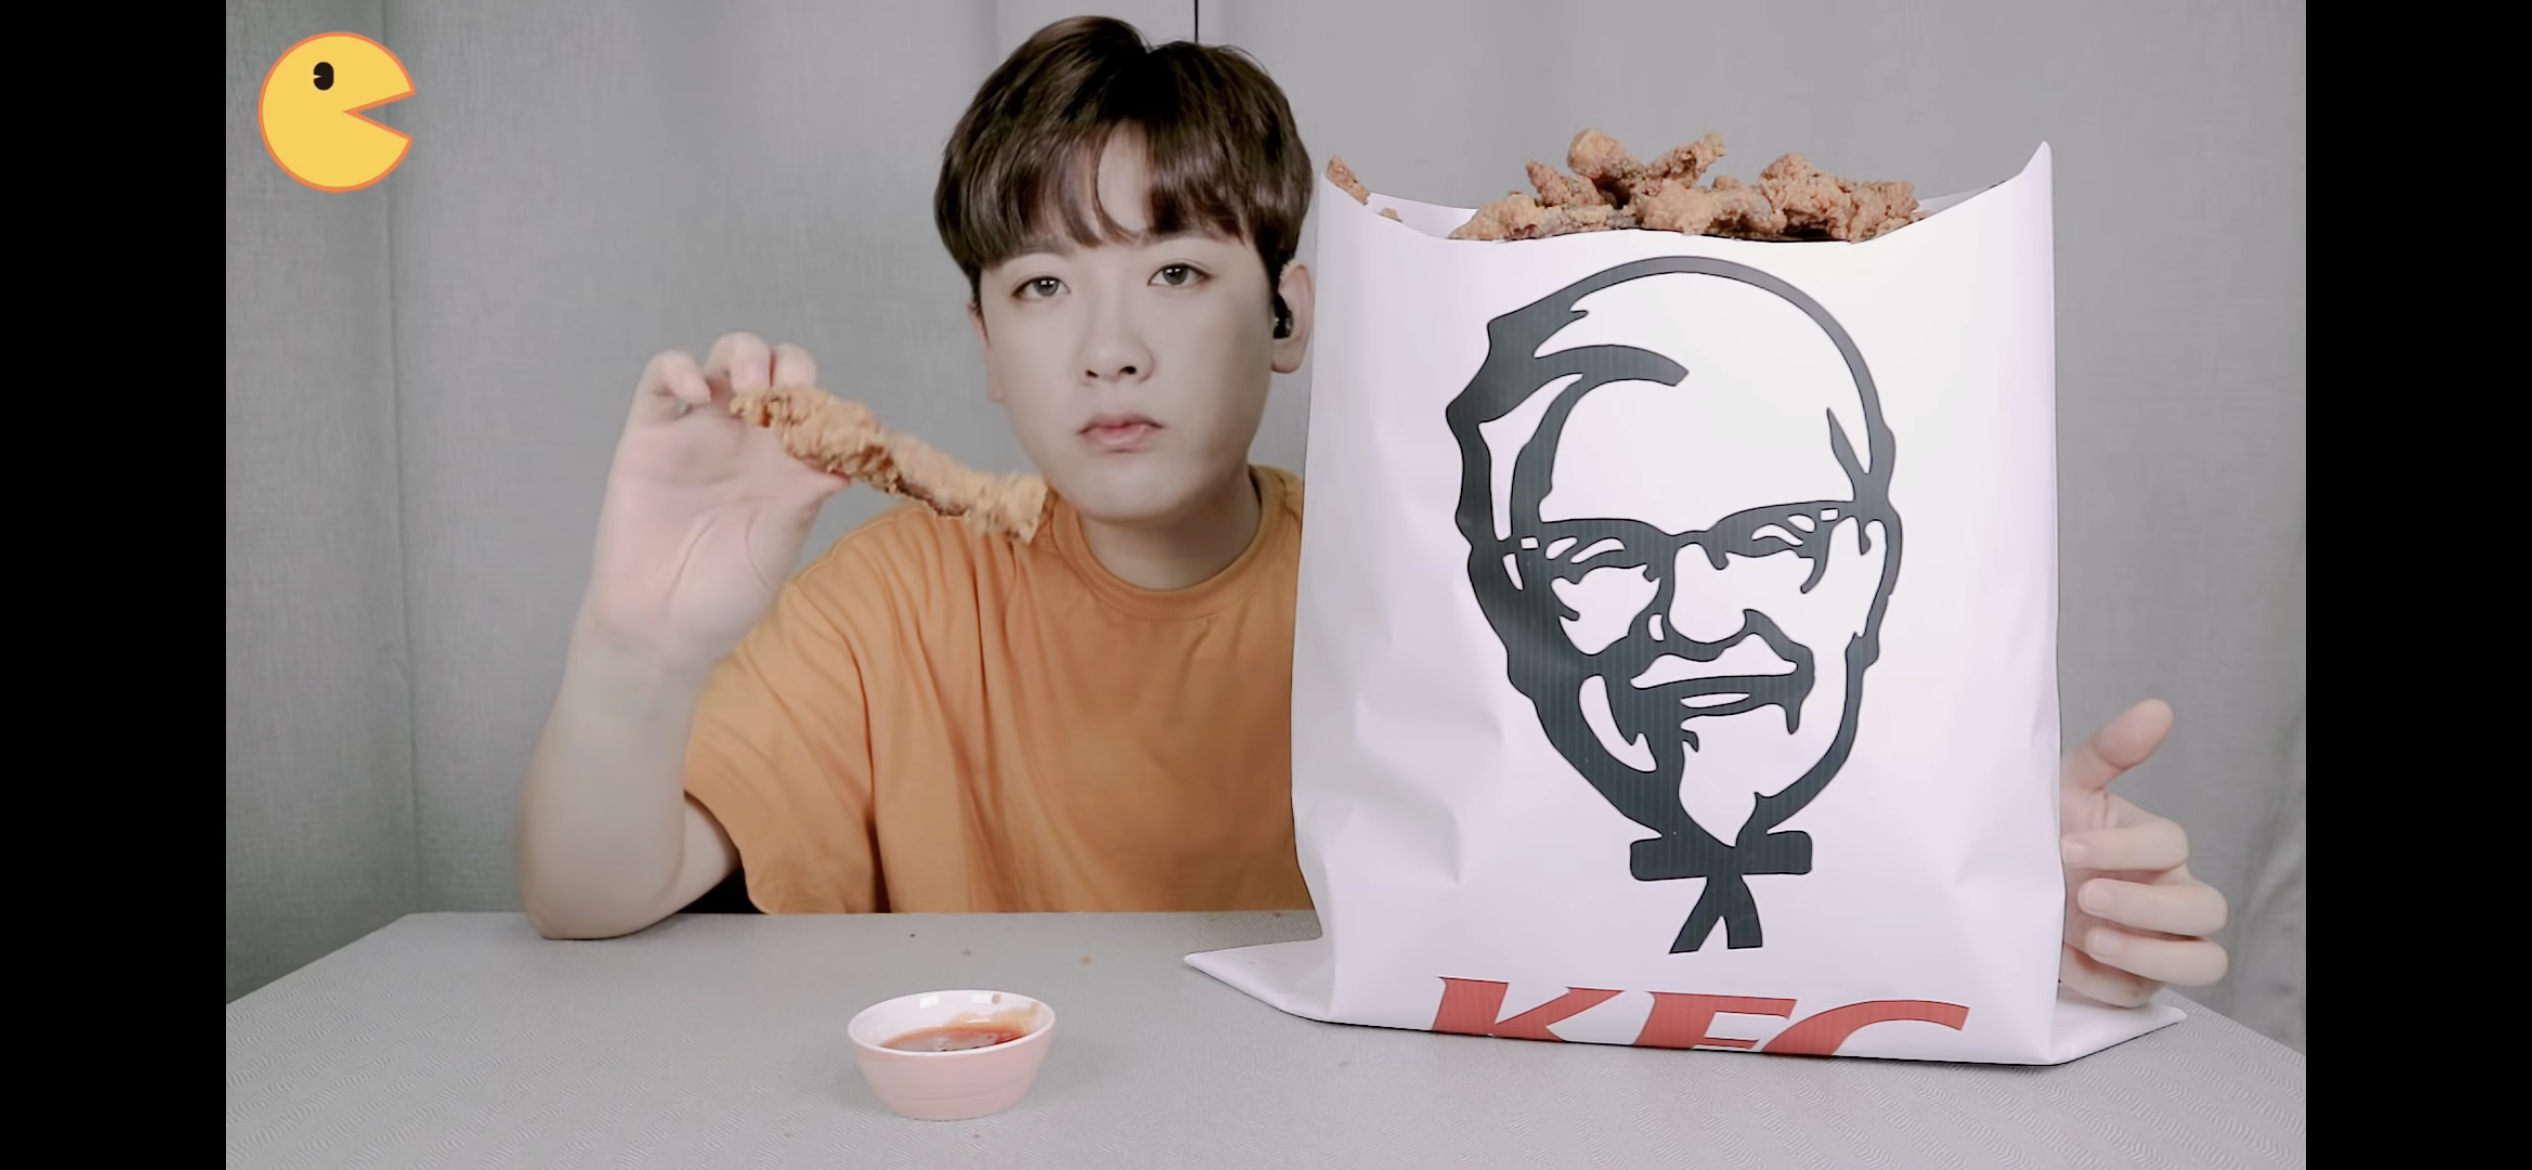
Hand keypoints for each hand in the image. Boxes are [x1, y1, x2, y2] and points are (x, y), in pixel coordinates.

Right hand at [580, 333, 848, 672]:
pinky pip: (659, 381)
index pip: (814, 406)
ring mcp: (698, 433)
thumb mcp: (777, 549)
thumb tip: (845, 461)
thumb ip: (803, 500)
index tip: (830, 427)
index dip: (826, 403)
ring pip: (722, 360)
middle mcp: (746, 440)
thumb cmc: (725, 595)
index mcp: (786, 464)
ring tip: (749, 389)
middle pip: (774, 369)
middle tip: (785, 399)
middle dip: (787, 368)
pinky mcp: (649, 436)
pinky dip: (678, 368)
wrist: (661, 626)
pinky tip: (695, 390)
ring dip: (743, 356)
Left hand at [2057, 699, 2229, 1006]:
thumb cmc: (2044, 835)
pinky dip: (2108, 982)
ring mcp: (2158, 943)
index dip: (2126, 847)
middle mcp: (2168, 894)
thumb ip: (2110, 752)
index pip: (2171, 844)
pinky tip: (2066, 962)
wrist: (1998, 888)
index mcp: (2154, 846)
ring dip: (2152, 954)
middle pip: (2207, 907)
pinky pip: (2144, 995)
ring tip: (2091, 937)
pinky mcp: (2134, 983)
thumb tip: (2159, 708)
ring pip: (2206, 961)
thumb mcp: (2065, 790)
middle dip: (2148, 905)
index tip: (2067, 846)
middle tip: (2086, 897)